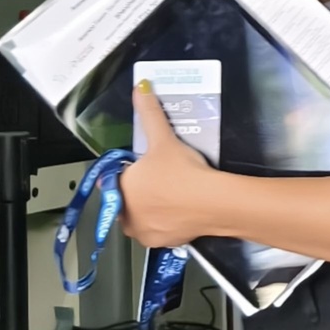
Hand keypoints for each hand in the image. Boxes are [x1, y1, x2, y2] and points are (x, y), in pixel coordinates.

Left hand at [119, 83, 214, 247]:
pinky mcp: (160, 242)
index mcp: (119, 188)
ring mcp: (141, 231)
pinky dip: (166, 223)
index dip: (134, 173)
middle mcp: (124, 214)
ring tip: (175, 196)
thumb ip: (150, 112)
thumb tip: (140, 86)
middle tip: (166, 180)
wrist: (213, 201)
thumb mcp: (164, 138)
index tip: (152, 169)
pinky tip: (181, 211)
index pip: (117, 179)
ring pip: (142, 217)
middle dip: (142, 192)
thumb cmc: (183, 171)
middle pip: (129, 200)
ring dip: (152, 209)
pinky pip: (158, 231)